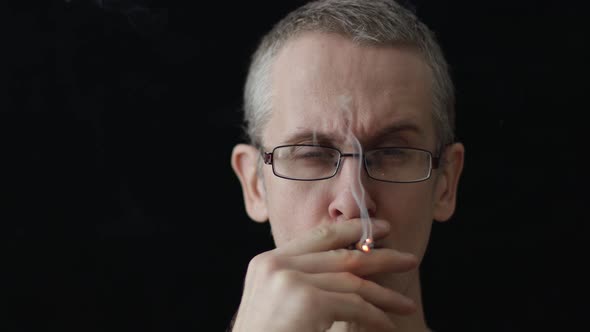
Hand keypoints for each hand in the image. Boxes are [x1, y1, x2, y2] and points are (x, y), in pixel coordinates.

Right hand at [230, 219, 418, 331]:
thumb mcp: (278, 304)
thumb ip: (303, 282)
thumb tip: (346, 273)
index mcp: (267, 263)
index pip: (317, 237)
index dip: (352, 230)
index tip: (379, 229)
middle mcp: (275, 264)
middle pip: (339, 253)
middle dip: (379, 255)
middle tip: (407, 257)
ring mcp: (288, 279)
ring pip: (351, 281)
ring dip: (384, 294)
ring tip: (406, 304)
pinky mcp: (305, 299)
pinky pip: (354, 304)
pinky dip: (376, 316)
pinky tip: (388, 324)